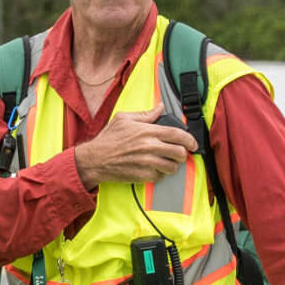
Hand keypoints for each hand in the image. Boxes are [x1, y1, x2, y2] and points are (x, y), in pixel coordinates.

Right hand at [74, 106, 198, 189]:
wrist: (93, 160)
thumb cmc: (107, 139)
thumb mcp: (123, 119)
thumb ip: (145, 114)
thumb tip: (160, 107)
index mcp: (147, 131)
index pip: (178, 135)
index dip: (190, 140)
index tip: (192, 144)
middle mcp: (149, 147)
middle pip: (179, 152)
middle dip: (183, 154)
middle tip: (178, 154)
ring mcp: (146, 162)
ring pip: (172, 167)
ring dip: (172, 165)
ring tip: (166, 162)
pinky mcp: (142, 175)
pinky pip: (160, 177)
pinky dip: (159, 174)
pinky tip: (152, 169)